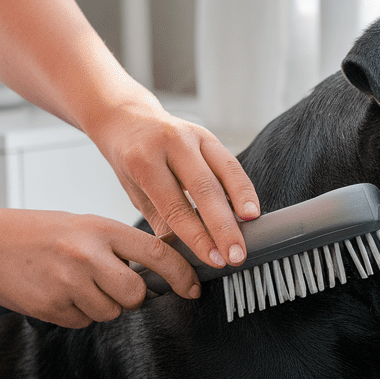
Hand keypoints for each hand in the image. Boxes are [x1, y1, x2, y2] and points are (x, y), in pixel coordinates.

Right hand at [0, 207, 200, 327]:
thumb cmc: (35, 232)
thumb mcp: (83, 225)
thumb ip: (119, 246)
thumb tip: (160, 272)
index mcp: (101, 228)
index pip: (158, 253)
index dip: (182, 275)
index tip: (193, 288)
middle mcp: (88, 254)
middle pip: (137, 294)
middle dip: (131, 296)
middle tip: (111, 284)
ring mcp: (69, 282)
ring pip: (112, 311)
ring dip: (101, 305)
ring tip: (75, 283)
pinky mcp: (52, 306)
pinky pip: (83, 321)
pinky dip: (77, 312)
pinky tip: (58, 292)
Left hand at [90, 102, 259, 269]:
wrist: (127, 118)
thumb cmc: (130, 161)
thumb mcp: (135, 192)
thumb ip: (161, 220)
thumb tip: (183, 255)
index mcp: (144, 160)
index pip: (175, 205)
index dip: (197, 236)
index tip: (214, 259)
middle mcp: (170, 143)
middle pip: (204, 188)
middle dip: (223, 226)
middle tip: (236, 255)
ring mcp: (193, 136)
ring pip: (225, 171)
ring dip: (243, 203)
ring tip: (252, 228)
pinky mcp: (209, 136)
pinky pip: (231, 165)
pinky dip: (243, 188)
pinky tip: (251, 210)